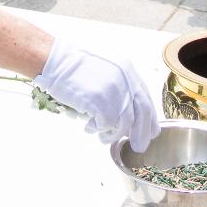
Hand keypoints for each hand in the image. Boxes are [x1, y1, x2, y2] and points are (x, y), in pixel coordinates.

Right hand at [32, 38, 159, 151]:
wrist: (57, 59)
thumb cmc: (75, 64)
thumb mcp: (106, 67)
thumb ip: (120, 84)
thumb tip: (126, 110)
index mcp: (128, 71)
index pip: (145, 99)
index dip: (149, 118)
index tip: (150, 132)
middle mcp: (125, 80)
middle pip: (141, 113)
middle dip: (141, 133)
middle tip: (138, 147)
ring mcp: (114, 91)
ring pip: (124, 123)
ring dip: (113, 134)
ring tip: (102, 136)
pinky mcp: (100, 100)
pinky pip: (105, 124)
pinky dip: (97, 129)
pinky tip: (88, 127)